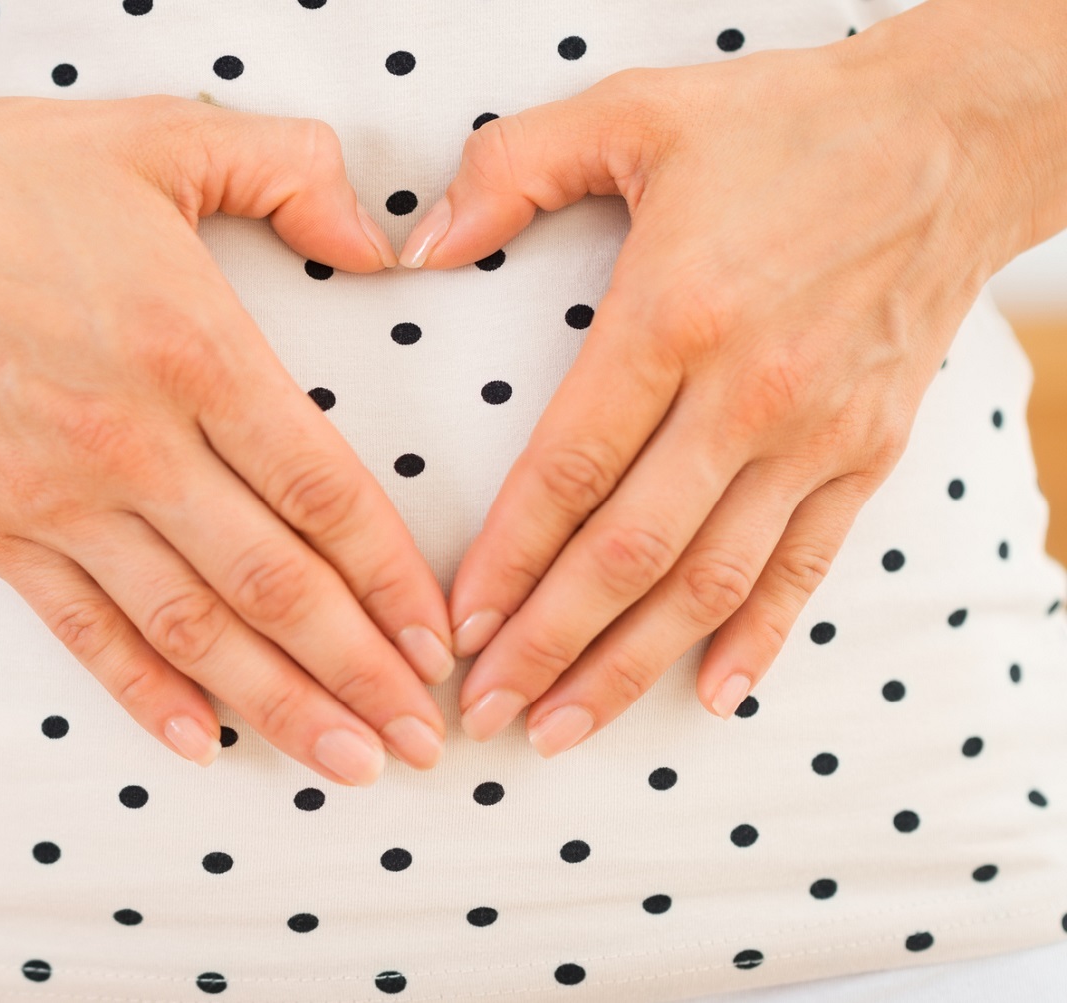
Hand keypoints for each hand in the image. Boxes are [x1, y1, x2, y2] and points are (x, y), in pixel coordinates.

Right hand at [0, 81, 456, 783]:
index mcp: (191, 348)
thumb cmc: (2, 178)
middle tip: (423, 737)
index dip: (391, 577)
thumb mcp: (165, 136)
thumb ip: (293, 171)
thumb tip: (376, 238)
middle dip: (360, 671)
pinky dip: (145, 693)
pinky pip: (83, 631)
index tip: (438, 635)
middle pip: (272, 583)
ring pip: (190, 627)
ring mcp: (56, 498)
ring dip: (278, 704)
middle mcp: (130, 443)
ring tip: (347, 760)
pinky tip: (202, 741)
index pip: (321, 490)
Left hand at [393, 13, 1042, 756]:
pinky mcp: (868, 450)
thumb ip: (511, 169)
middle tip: (483, 713)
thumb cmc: (782, 123)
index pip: (570, 468)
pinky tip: (712, 693)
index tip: (456, 626)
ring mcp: (816, 432)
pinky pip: (806, 565)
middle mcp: (747, 392)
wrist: (952, 134)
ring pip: (711, 581)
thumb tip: (416, 246)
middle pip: (630, 552)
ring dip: (632, 665)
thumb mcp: (631, 112)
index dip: (507, 559)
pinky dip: (760, 636)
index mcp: (674, 315)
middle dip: (549, 645)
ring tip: (562, 727)